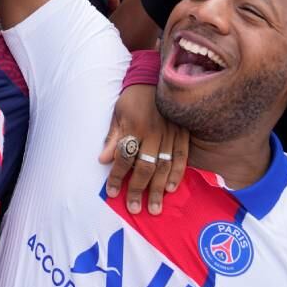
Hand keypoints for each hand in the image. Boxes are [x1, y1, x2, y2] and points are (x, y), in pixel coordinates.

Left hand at [99, 84, 189, 213]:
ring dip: (159, 189)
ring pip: (164, 166)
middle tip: (134, 209)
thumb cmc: (133, 98)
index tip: (112, 193)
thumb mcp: (118, 113)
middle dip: (138, 189)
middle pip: (144, 167)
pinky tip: (172, 188)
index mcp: (134, 127)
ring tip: (154, 208)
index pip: (124, 157)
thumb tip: (103, 160)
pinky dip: (178, 173)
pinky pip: (182, 156)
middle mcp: (153, 133)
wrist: (156, 78)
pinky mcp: (183, 133)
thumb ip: (112, 138)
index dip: (117, 176)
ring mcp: (170, 133)